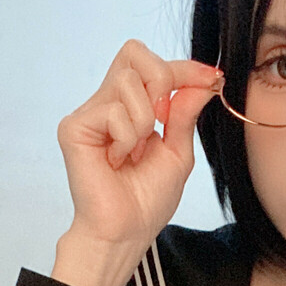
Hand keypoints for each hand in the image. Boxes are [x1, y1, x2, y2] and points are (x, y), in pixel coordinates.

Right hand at [54, 40, 222, 285]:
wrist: (126, 232)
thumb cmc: (147, 201)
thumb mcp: (178, 152)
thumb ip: (185, 113)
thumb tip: (203, 80)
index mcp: (130, 107)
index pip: (152, 64)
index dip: (184, 67)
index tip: (212, 79)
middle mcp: (107, 103)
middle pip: (134, 53)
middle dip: (162, 80)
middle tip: (163, 120)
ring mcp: (89, 114)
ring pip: (127, 82)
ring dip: (144, 122)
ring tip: (134, 153)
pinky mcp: (74, 128)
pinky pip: (113, 111)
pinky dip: (127, 138)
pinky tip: (117, 161)